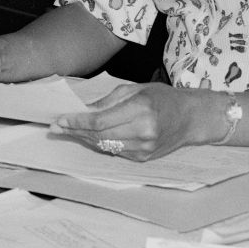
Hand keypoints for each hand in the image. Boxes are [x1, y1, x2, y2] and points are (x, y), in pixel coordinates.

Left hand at [49, 84, 216, 160]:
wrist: (191, 118)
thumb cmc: (163, 98)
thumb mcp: (136, 89)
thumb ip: (109, 101)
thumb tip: (83, 111)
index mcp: (141, 109)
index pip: (100, 120)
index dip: (77, 121)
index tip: (60, 119)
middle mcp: (143, 131)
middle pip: (99, 135)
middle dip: (75, 131)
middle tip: (57, 127)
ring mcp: (144, 148)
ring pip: (104, 145)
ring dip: (85, 138)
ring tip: (70, 131)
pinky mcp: (143, 158)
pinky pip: (115, 151)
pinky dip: (100, 143)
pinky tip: (90, 136)